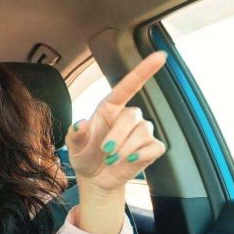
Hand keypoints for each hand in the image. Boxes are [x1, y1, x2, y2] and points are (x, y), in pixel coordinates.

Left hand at [66, 52, 167, 192]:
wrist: (95, 178)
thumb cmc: (85, 155)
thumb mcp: (74, 145)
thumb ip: (75, 134)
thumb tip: (79, 123)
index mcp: (110, 108)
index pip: (128, 85)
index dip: (144, 70)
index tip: (160, 56)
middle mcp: (128, 117)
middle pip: (132, 116)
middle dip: (117, 136)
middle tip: (105, 152)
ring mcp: (142, 132)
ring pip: (143, 132)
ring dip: (125, 149)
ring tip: (112, 160)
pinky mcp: (151, 148)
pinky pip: (154, 147)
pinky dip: (141, 156)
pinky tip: (129, 162)